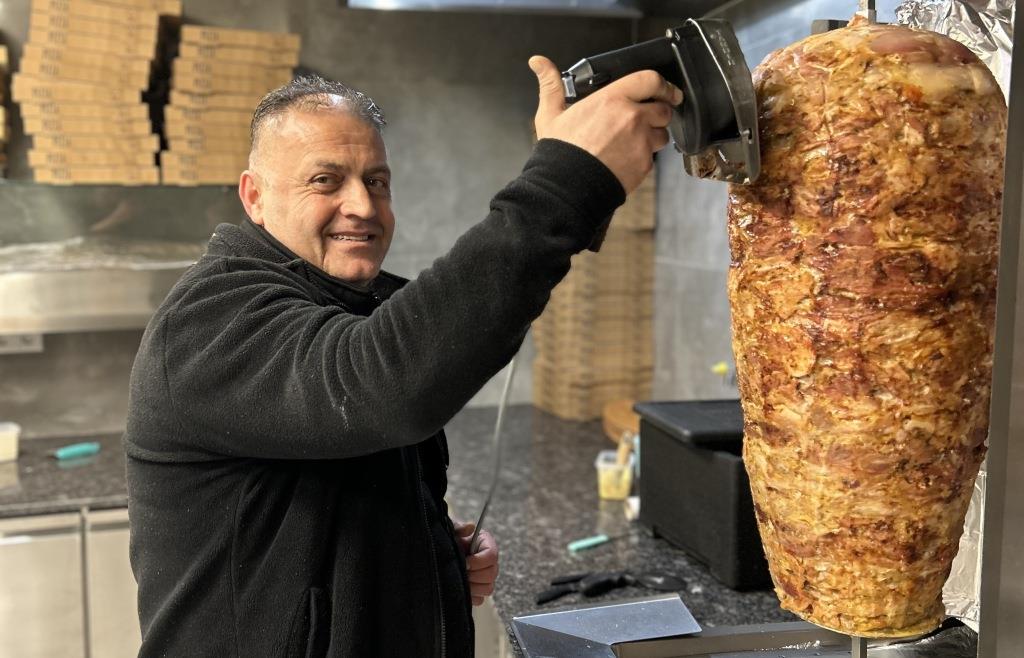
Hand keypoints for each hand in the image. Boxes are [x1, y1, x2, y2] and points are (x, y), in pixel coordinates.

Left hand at [452, 520, 498, 605]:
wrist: (439, 553)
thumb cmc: (448, 540)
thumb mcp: (451, 531)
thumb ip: (459, 528)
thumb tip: (471, 526)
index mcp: (486, 544)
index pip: (492, 555)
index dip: (479, 561)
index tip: (465, 562)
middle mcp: (490, 562)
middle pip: (492, 574)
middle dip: (475, 575)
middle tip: (461, 572)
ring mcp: (486, 578)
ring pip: (488, 588)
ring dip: (472, 586)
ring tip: (459, 580)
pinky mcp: (479, 591)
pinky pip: (480, 599)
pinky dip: (470, 596)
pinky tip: (459, 588)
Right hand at [528, 55, 681, 193]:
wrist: (566, 187)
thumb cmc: (560, 152)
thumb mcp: (550, 114)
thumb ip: (551, 85)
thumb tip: (538, 62)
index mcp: (612, 99)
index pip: (651, 80)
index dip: (663, 84)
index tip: (667, 90)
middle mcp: (632, 117)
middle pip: (663, 109)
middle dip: (657, 114)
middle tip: (645, 120)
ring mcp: (641, 142)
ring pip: (662, 135)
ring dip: (653, 137)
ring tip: (633, 143)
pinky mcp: (644, 164)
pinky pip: (653, 157)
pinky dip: (644, 157)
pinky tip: (625, 160)